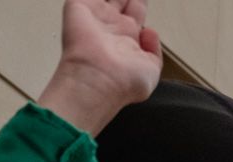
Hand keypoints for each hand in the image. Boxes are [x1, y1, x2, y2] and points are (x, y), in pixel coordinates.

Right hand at [39, 1, 162, 134]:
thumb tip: (150, 31)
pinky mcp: (79, 7)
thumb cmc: (124, 82)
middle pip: (121, 0)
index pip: (135, 13)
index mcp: (128, 39)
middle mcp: (111, 27)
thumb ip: (154, 50)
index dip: (139, 3)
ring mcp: (95, 16)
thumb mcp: (151, 69)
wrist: (98, 80)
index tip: (143, 0)